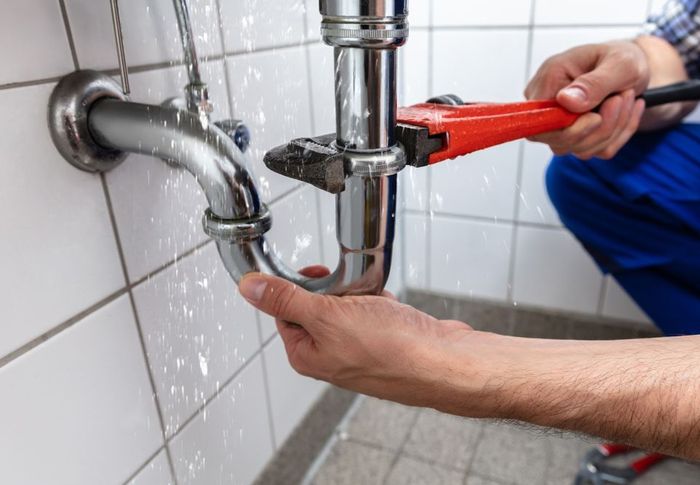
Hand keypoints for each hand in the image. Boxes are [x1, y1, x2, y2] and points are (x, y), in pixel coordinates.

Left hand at [238, 267, 477, 408]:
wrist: (444, 363)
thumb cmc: (392, 349)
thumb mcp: (327, 316)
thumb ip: (286, 300)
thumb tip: (249, 289)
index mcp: (307, 354)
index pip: (284, 310)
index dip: (298, 287)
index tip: (315, 274)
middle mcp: (331, 355)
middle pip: (318, 305)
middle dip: (337, 290)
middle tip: (350, 290)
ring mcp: (359, 349)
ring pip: (349, 304)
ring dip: (361, 294)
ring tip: (376, 301)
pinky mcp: (385, 340)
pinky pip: (374, 310)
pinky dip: (382, 302)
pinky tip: (392, 308)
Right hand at [525, 40, 649, 159]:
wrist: (634, 67)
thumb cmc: (623, 58)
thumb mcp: (620, 63)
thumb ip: (593, 83)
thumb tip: (565, 101)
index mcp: (549, 80)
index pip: (539, 122)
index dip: (567, 129)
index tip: (596, 116)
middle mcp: (547, 105)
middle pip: (559, 141)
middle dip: (600, 127)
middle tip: (622, 97)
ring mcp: (559, 124)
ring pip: (580, 149)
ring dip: (614, 129)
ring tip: (626, 98)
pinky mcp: (575, 137)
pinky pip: (595, 151)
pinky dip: (618, 134)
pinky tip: (625, 111)